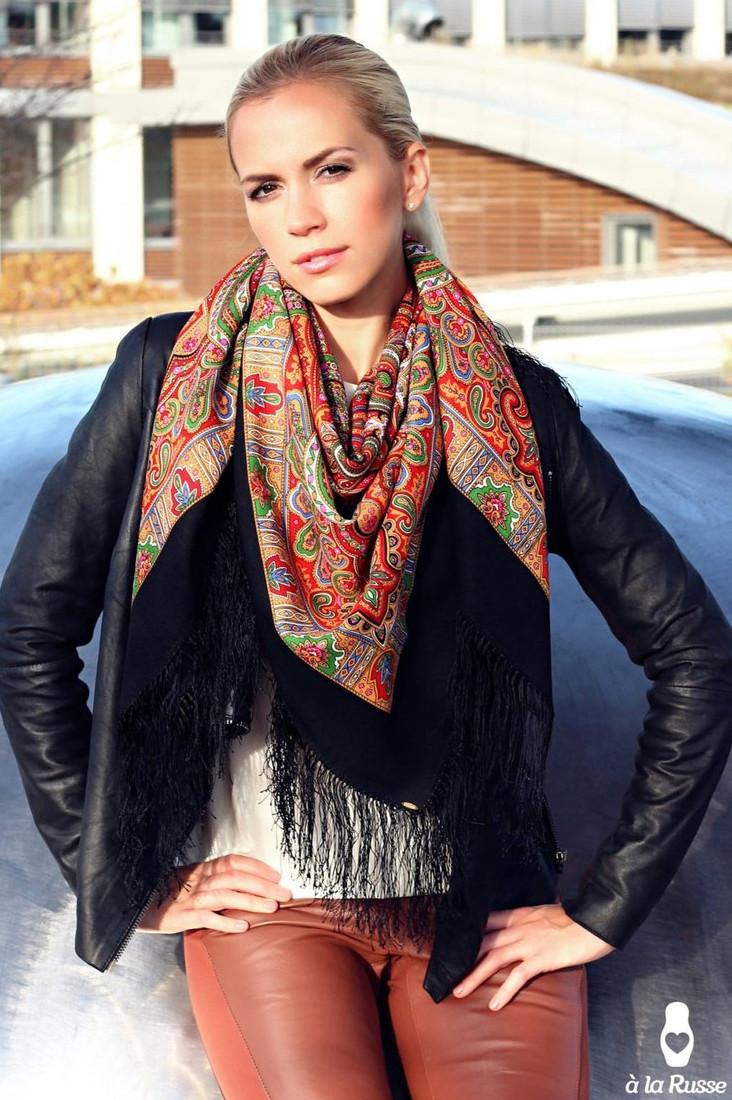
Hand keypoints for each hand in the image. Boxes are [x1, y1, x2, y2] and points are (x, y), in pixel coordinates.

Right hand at [136, 853, 292, 934]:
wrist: (136, 905)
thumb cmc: (168, 894)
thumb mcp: (192, 881)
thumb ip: (215, 880)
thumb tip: (248, 885)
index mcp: (203, 869)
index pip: (234, 861)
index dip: (257, 867)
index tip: (277, 875)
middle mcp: (199, 880)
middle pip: (236, 878)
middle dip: (263, 885)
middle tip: (285, 894)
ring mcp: (191, 898)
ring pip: (226, 895)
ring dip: (251, 900)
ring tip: (272, 908)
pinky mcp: (182, 916)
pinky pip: (207, 918)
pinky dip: (226, 922)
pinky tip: (243, 928)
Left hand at [452, 902, 614, 1007]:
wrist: (594, 921)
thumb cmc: (574, 919)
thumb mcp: (545, 913)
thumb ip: (529, 920)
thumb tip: (521, 927)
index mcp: (519, 915)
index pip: (485, 921)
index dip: (467, 933)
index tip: (451, 943)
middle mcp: (519, 928)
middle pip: (483, 942)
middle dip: (462, 958)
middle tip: (445, 973)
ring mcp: (529, 943)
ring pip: (493, 958)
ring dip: (474, 976)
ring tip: (459, 992)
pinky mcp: (542, 958)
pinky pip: (519, 976)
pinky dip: (505, 991)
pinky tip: (495, 1005)